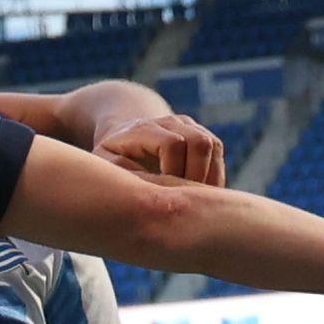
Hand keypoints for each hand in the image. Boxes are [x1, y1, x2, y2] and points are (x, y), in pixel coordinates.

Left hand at [95, 104, 227, 187]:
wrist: (124, 132)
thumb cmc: (112, 155)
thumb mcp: (104, 162)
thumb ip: (119, 172)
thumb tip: (144, 188)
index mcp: (145, 129)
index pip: (173, 144)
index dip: (175, 170)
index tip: (166, 192)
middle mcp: (171, 122)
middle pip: (200, 141)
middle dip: (198, 175)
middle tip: (186, 200)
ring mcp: (189, 125)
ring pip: (214, 145)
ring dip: (210, 176)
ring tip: (196, 200)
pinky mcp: (201, 133)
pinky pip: (218, 152)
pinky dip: (215, 174)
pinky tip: (202, 193)